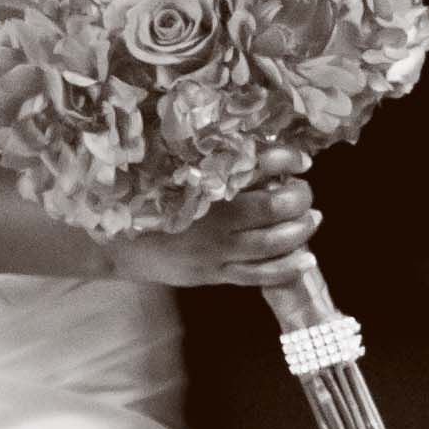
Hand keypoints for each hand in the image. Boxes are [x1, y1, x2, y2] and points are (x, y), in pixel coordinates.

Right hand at [100, 173, 320, 290]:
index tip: (301, 160)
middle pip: (271, 207)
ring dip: (299, 230)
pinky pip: (258, 275)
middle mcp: (212, 218)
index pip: (253, 166)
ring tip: (313, 218)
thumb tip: (257, 153)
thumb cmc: (146, 203)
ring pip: (271, 242)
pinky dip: (287, 268)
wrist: (115, 246)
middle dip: (298, 198)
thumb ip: (210, 168)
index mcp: (202, 186)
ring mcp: (214, 250)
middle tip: (305, 191)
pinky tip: (307, 259)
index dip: (284, 160)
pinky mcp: (213, 274)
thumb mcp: (172, 176)